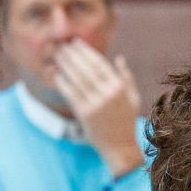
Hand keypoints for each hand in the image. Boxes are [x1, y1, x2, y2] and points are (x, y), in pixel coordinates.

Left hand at [51, 39, 143, 177]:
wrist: (120, 147)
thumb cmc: (126, 121)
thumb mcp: (133, 97)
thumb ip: (126, 77)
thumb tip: (119, 58)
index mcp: (119, 87)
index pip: (100, 64)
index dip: (86, 52)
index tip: (76, 43)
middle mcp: (107, 94)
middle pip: (86, 69)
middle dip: (73, 56)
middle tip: (63, 45)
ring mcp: (95, 104)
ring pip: (77, 80)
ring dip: (66, 66)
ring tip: (58, 56)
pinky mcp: (85, 114)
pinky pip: (71, 95)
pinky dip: (63, 83)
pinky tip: (57, 75)